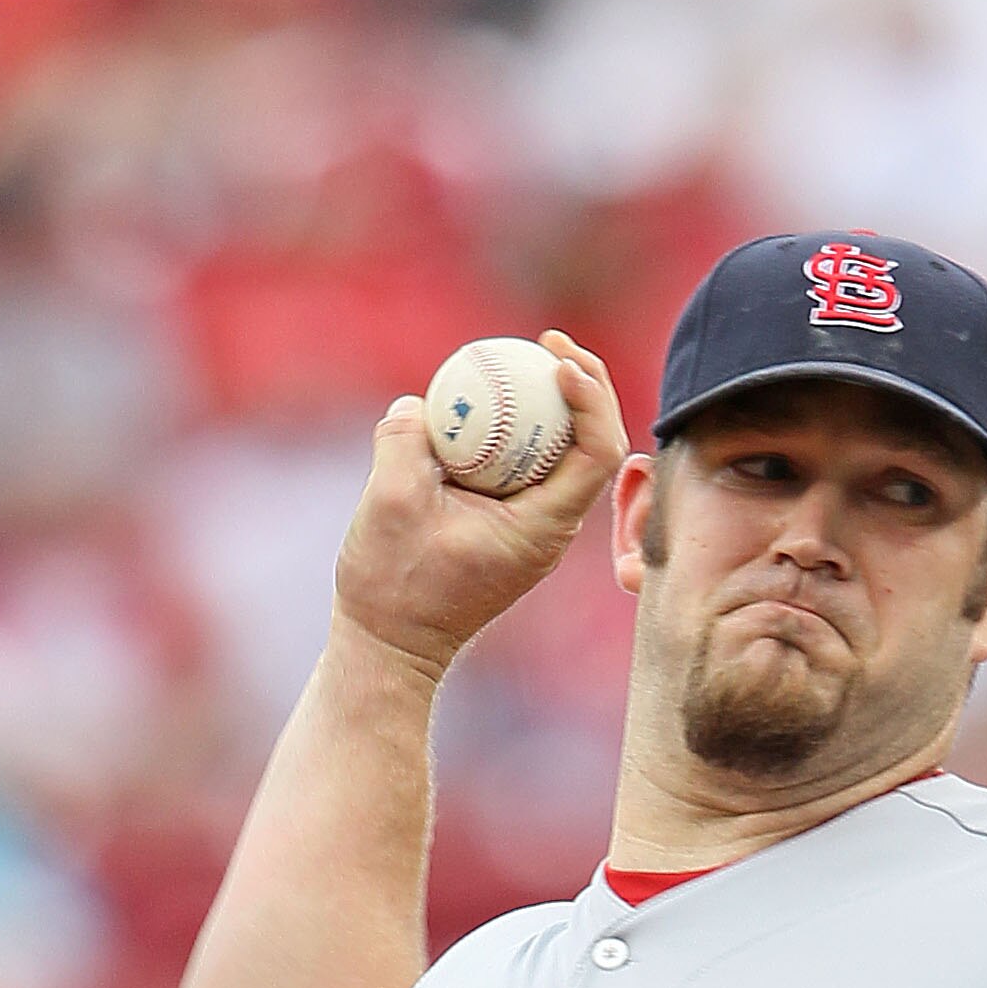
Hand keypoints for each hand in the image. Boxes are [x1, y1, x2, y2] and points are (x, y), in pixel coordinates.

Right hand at [332, 331, 628, 679]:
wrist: (388, 647)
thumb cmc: (392, 588)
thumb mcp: (390, 506)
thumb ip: (406, 442)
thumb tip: (418, 403)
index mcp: (543, 529)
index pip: (597, 453)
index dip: (591, 397)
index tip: (554, 358)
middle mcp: (550, 528)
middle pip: (592, 444)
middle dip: (583, 383)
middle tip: (547, 340)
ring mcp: (530, 527)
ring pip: (559, 452)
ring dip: (549, 402)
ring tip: (520, 357)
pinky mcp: (504, 523)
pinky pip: (522, 463)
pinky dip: (512, 426)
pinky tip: (483, 396)